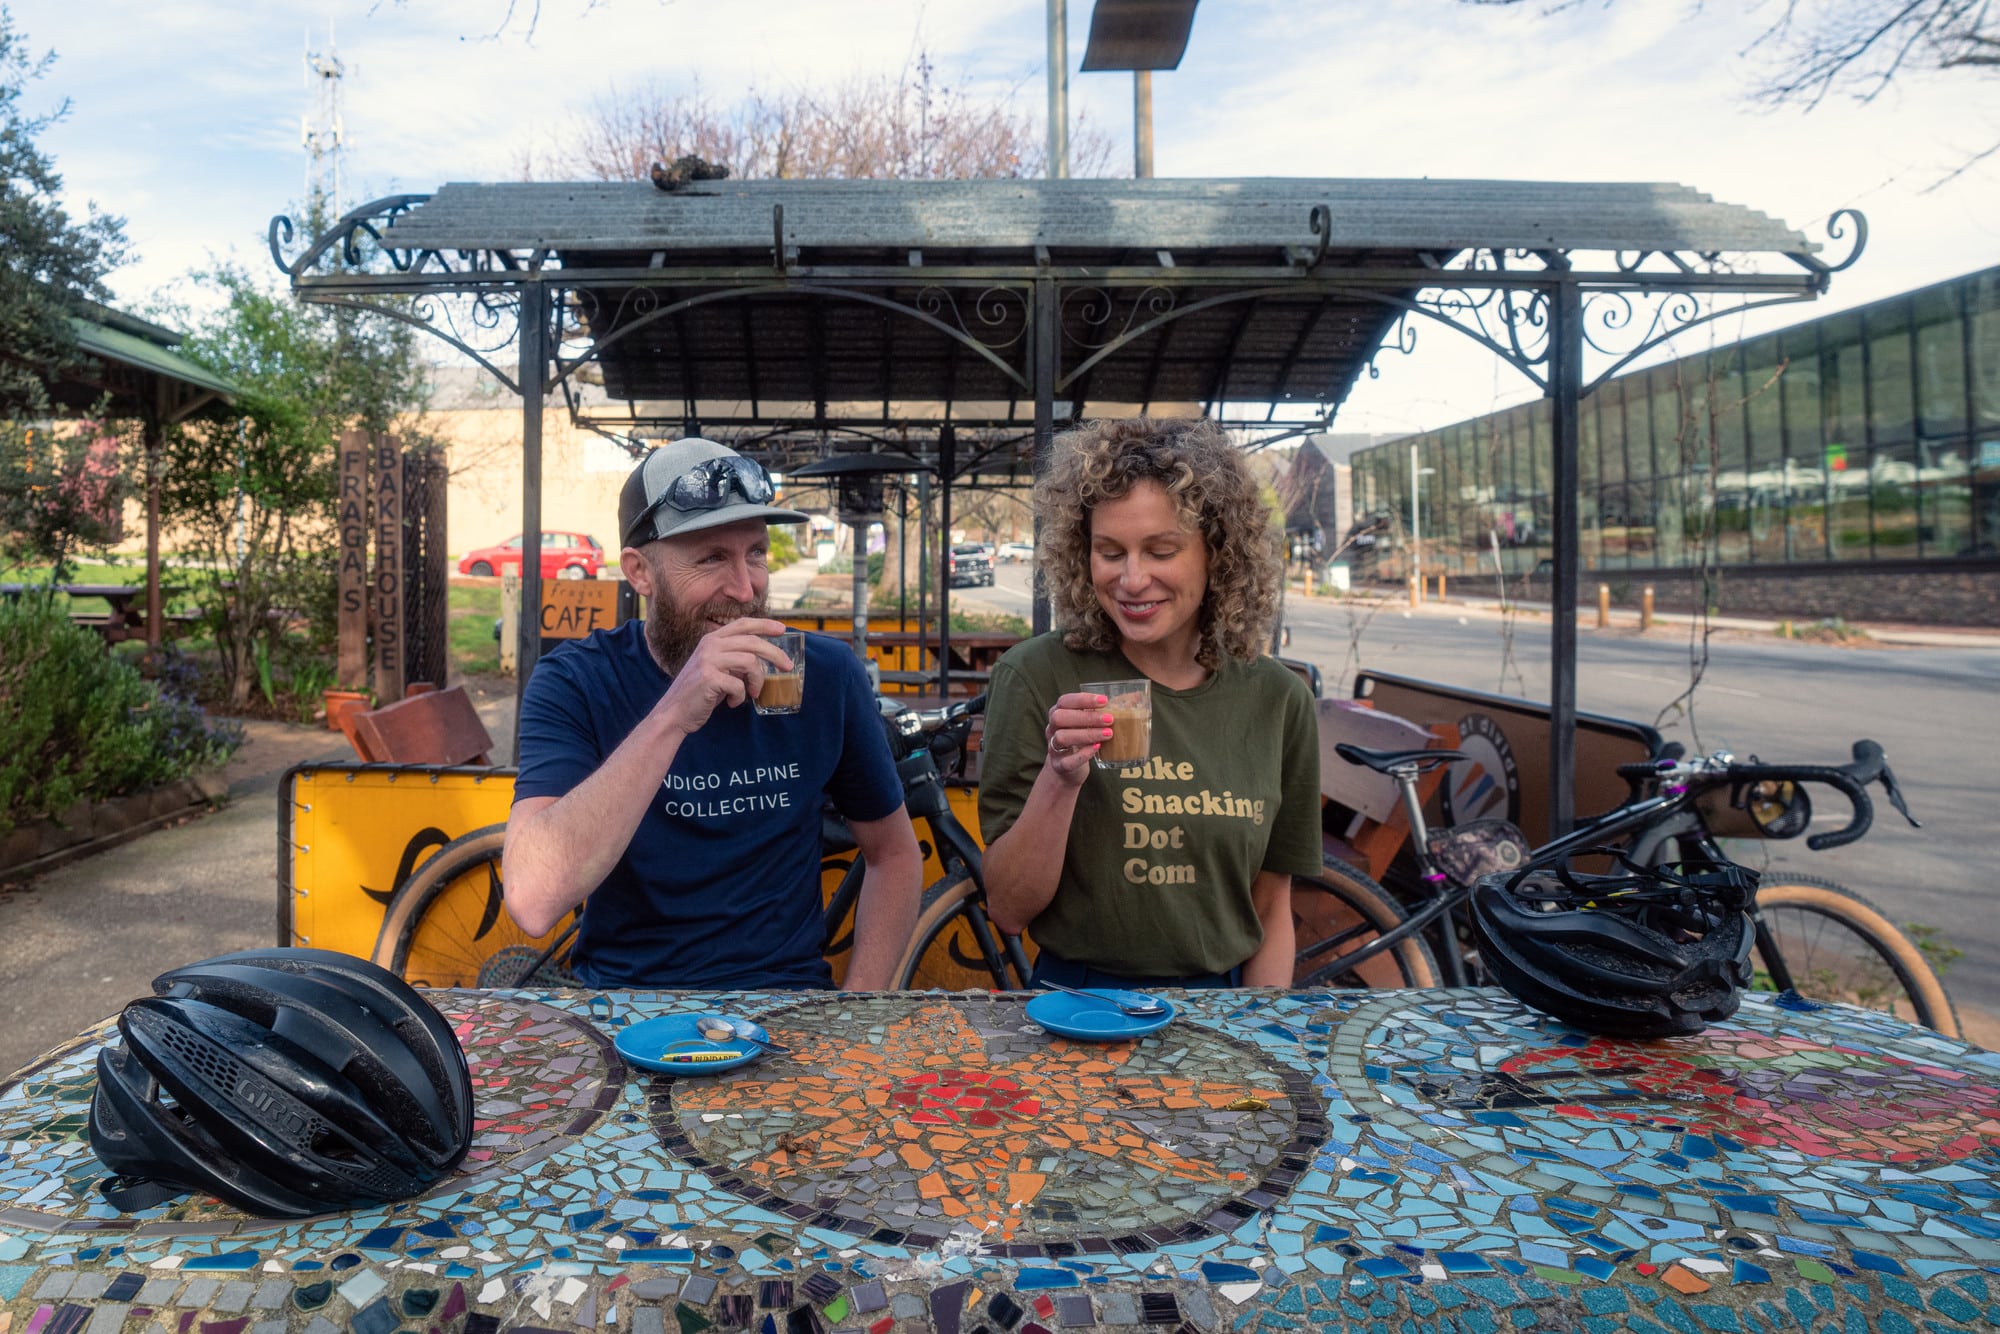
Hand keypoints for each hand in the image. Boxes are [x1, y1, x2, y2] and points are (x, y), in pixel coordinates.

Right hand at [652, 616, 792, 736]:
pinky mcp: (709, 678)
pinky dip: (741, 696)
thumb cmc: (699, 692)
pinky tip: (733, 702)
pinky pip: (739, 685)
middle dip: (775, 654)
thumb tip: (764, 659)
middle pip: (753, 642)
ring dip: (757, 680)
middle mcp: (709, 645)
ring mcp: (708, 660)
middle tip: (787, 666)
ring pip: (750, 662)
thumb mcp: (716, 668)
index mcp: (711, 639)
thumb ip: (735, 659)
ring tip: (753, 692)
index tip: (782, 630)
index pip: (742, 624)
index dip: (764, 624)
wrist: (673, 712)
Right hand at [1043, 691, 1111, 785]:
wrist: (1067, 770)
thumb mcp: (1088, 724)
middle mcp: (1052, 729)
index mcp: (1058, 714)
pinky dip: (1083, 754)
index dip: (1082, 699)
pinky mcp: (1059, 765)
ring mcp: (1054, 748)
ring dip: (1087, 734)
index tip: (1104, 701)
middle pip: (1060, 718)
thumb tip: (1136, 697)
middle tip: (1109, 719)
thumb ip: (1105, 711)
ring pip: (1062, 737)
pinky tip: (1097, 748)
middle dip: (1086, 717)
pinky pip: (1067, 760)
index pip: (1064, 701)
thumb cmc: (1081, 740)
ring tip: (1108, 734)